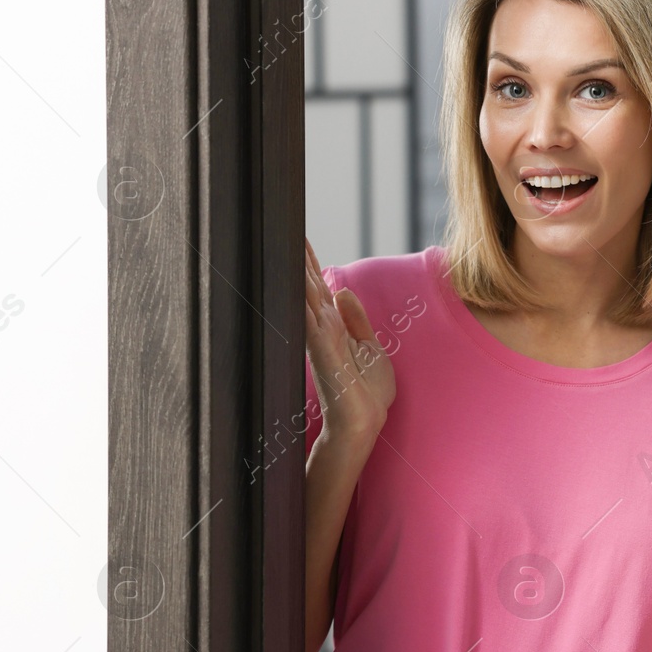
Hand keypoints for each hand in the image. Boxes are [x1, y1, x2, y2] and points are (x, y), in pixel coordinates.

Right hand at [305, 237, 394, 442]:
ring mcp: (320, 342)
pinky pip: (312, 324)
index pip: (319, 287)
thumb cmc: (367, 392)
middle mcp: (322, 330)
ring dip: (296, 275)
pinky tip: (299, 287)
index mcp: (334, 326)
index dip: (310, 262)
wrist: (366, 424)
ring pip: (306, 300)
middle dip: (297, 258)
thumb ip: (356, 320)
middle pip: (307, 286)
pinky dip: (305, 306)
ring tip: (286, 247)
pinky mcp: (323, 356)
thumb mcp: (370, 347)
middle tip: (281, 228)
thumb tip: (343, 290)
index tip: (298, 235)